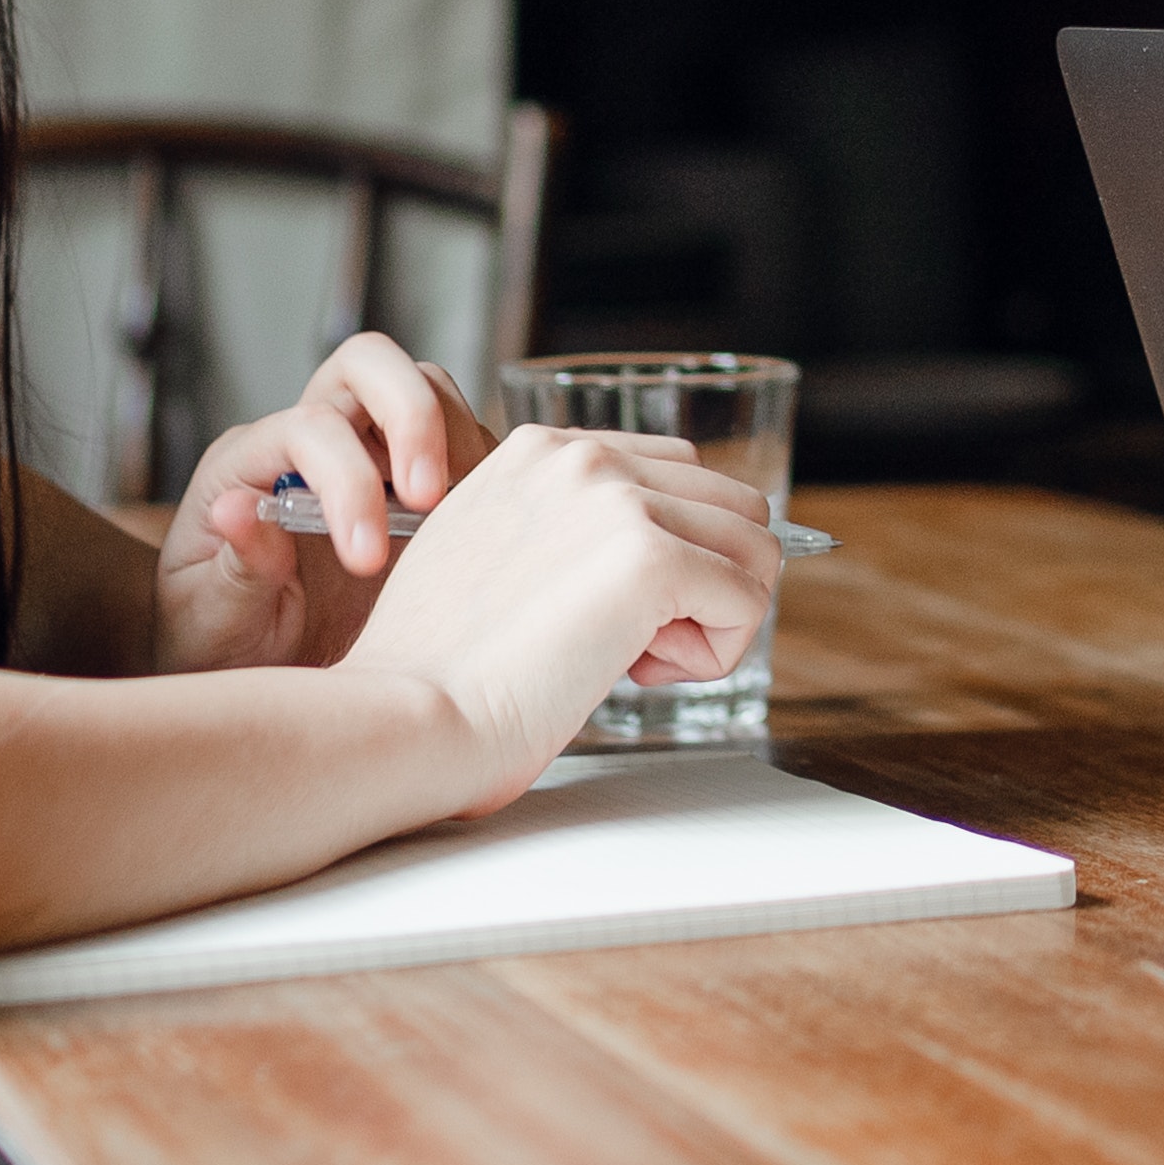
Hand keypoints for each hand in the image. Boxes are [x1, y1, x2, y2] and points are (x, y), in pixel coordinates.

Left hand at [144, 334, 497, 675]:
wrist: (252, 669)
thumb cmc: (219, 643)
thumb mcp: (211, 620)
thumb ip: (232, 568)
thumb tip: (234, 509)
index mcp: (247, 463)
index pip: (310, 429)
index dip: (348, 482)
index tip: (366, 560)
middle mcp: (308, 439)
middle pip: (368, 365)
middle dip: (413, 416)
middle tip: (431, 497)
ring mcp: (366, 453)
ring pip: (424, 389)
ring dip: (454, 442)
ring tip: (459, 521)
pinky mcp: (413, 483)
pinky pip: (463, 444)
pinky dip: (482, 475)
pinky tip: (474, 531)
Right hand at [329, 424, 783, 801]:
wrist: (408, 714)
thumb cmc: (439, 670)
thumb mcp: (494, 558)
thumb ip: (565, 533)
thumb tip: (651, 559)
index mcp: (542, 450)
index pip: (677, 474)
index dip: (671, 553)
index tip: (610, 613)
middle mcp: (583, 456)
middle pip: (731, 504)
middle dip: (704, 581)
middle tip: (632, 645)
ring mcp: (618, 501)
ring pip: (755, 547)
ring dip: (715, 614)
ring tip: (636, 659)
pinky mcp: (649, 558)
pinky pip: (748, 599)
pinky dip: (715, 652)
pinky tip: (638, 673)